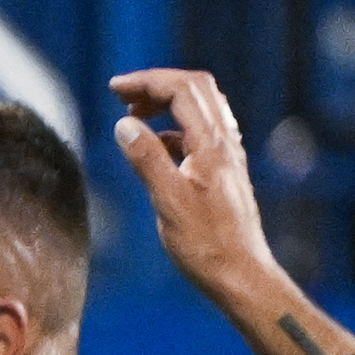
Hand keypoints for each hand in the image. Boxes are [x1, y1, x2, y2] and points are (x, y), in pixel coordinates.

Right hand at [108, 67, 279, 298]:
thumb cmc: (205, 244)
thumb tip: (125, 124)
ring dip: (167, 102)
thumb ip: (147, 159)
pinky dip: (174, 126)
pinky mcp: (223, 171)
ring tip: (134, 116)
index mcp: (210, 145)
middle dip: (157, 84)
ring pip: (201, 107)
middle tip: (122, 95)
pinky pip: (201, 132)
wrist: (240, 272)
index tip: (114, 89)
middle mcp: (224, 143)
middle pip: (195, 89)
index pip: (181, 90)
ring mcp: (227, 156)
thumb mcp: (168, 202)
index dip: (147, 81)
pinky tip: (157, 146)